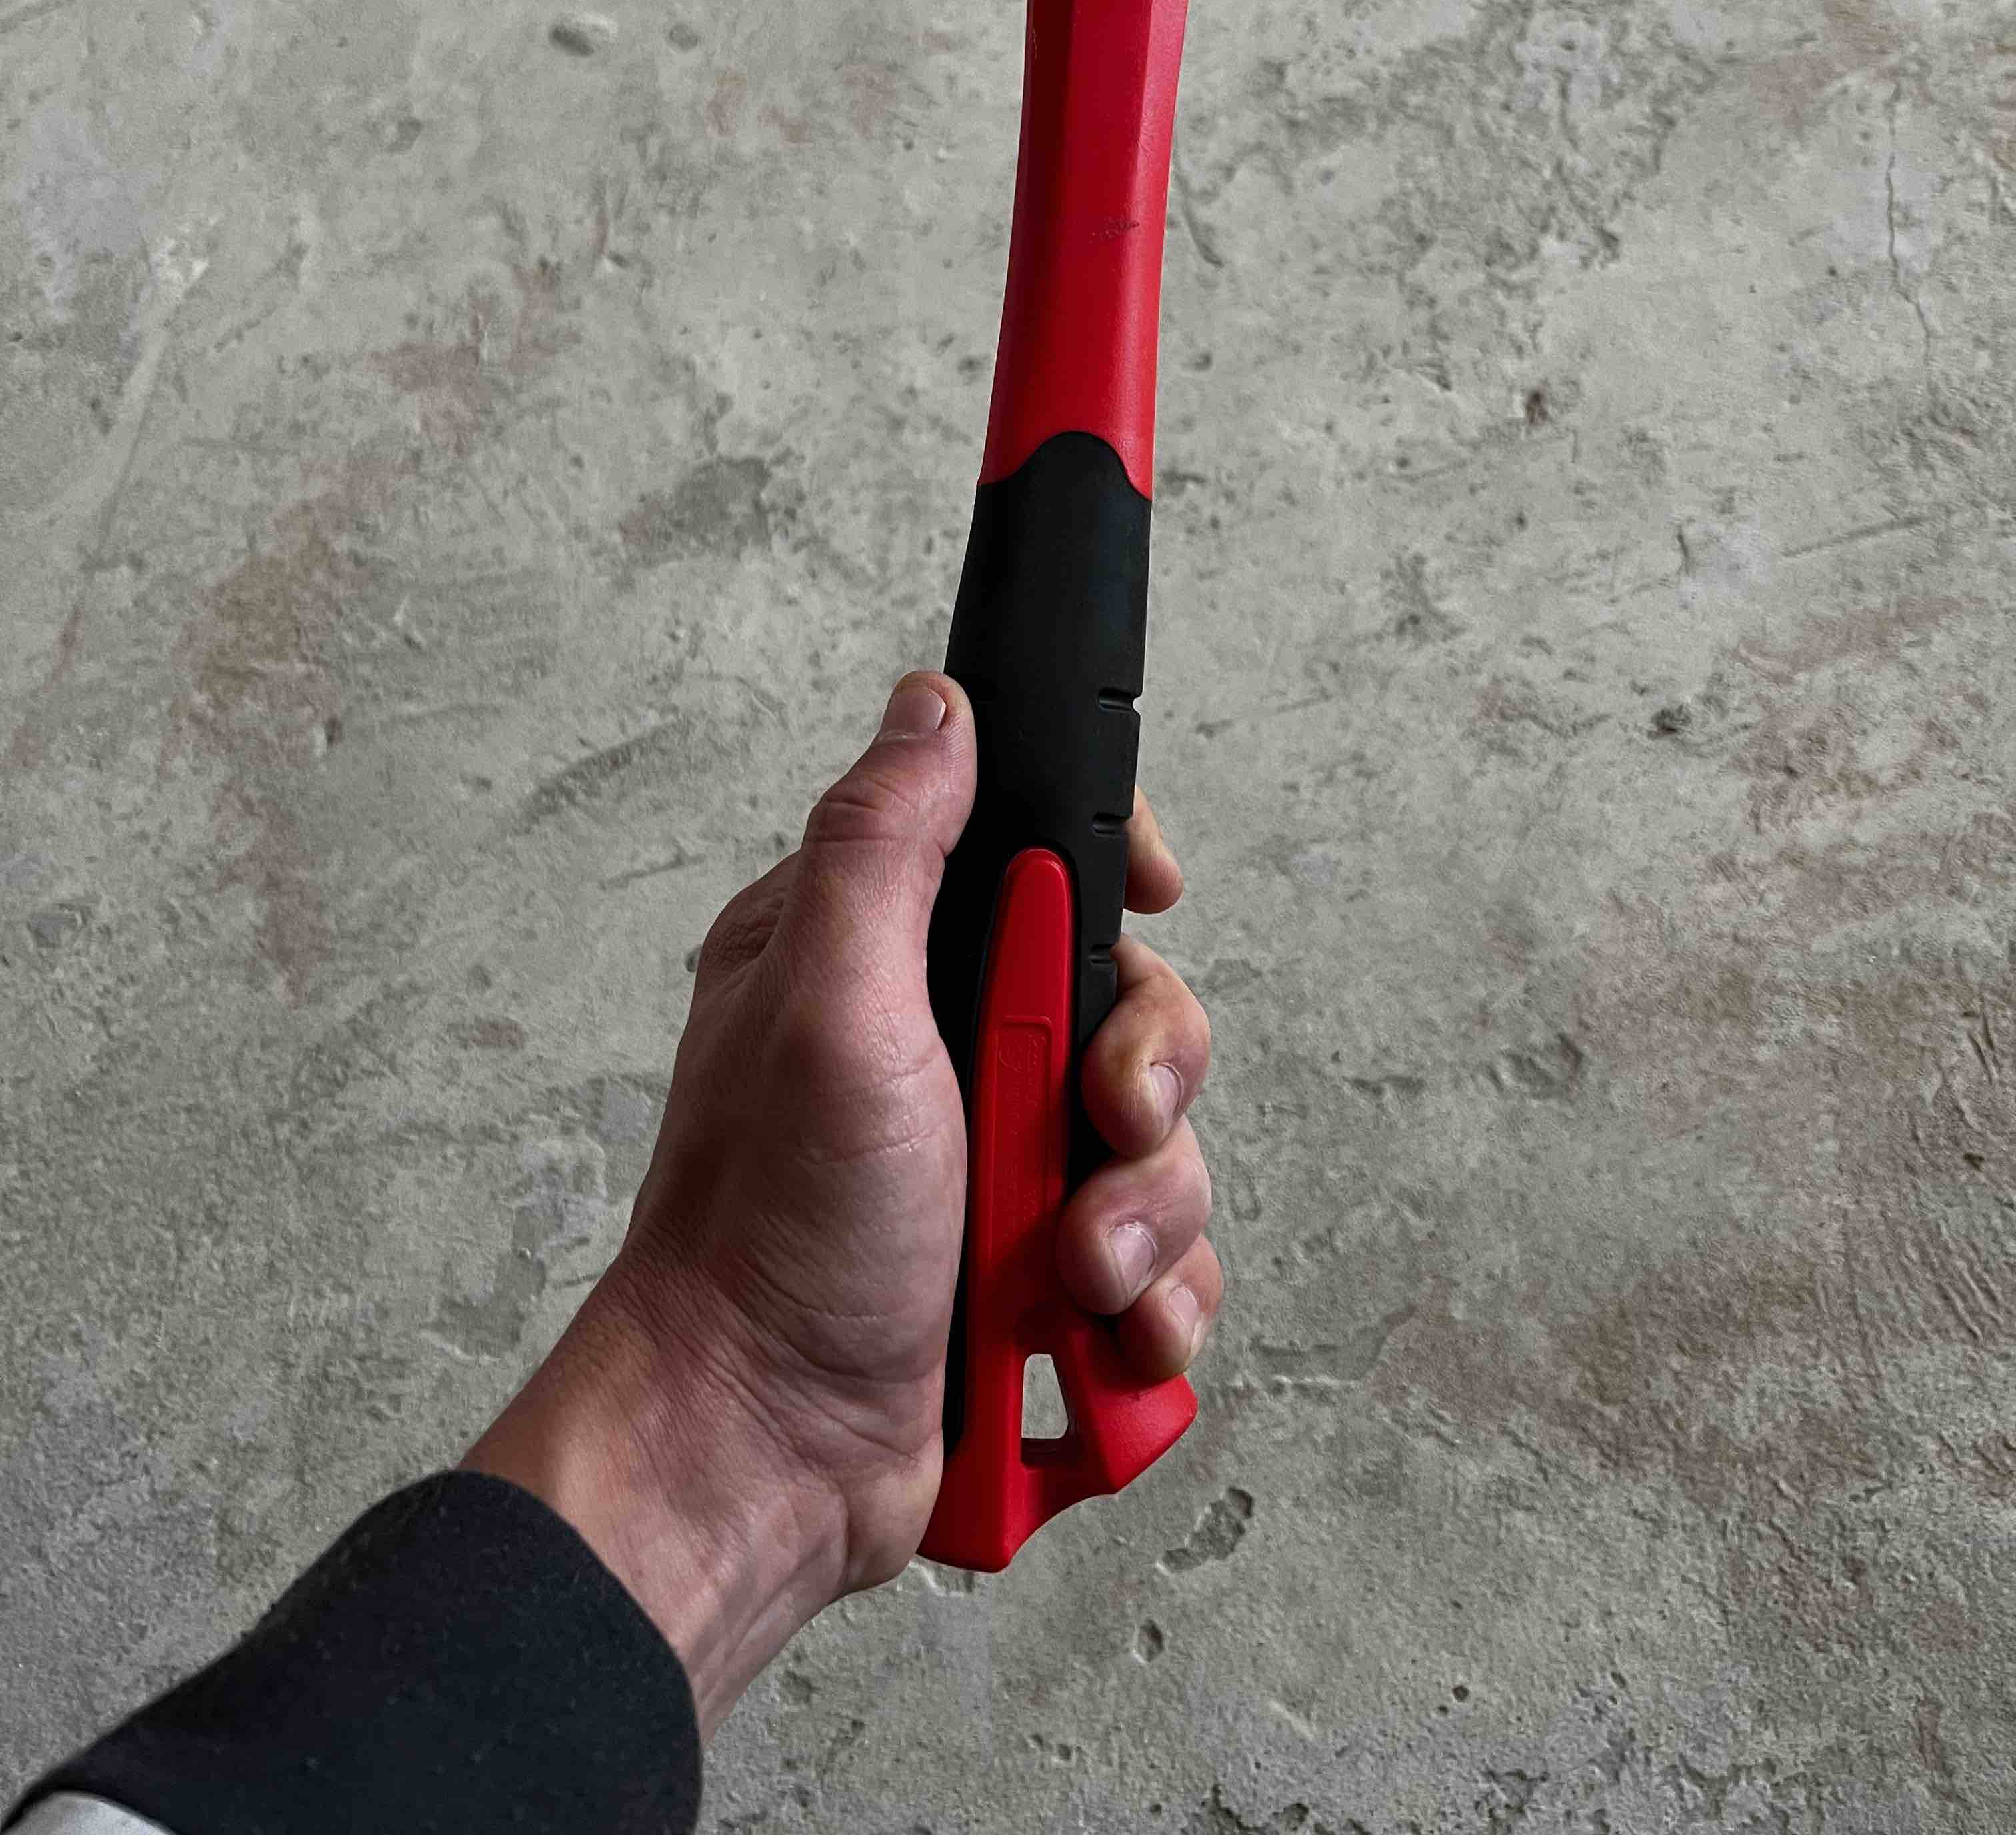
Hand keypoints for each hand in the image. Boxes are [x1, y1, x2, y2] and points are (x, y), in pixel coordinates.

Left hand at [466, 670, 1219, 1738]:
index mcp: (877, 954)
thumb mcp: (824, 1006)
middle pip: (1127, 1002)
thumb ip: (882, 846)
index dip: (1108, 867)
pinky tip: (1094, 1343)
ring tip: (1072, 1280)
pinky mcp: (1036, 1268)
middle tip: (1095, 1131)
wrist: (764, 1457)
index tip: (1142, 898)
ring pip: (1161, 1142)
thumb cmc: (768, 1237)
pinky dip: (1147, 1307)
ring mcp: (995, 1161)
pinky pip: (1162, 1258)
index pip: (1033, 849)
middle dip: (1140, 1081)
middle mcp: (942, 1045)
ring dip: (1144, 1220)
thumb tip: (933, 704)